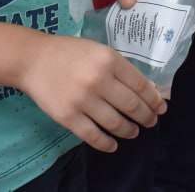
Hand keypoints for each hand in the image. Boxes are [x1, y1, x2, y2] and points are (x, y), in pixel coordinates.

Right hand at [18, 34, 166, 152]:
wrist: (33, 59)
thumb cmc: (69, 52)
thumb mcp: (99, 51)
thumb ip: (121, 68)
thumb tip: (147, 89)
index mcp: (109, 60)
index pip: (140, 85)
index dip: (153, 99)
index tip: (161, 108)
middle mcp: (99, 80)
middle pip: (131, 105)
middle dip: (146, 116)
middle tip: (151, 122)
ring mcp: (83, 100)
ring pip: (115, 123)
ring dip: (129, 131)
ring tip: (134, 132)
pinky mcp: (68, 117)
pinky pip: (93, 136)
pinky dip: (107, 143)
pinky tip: (113, 144)